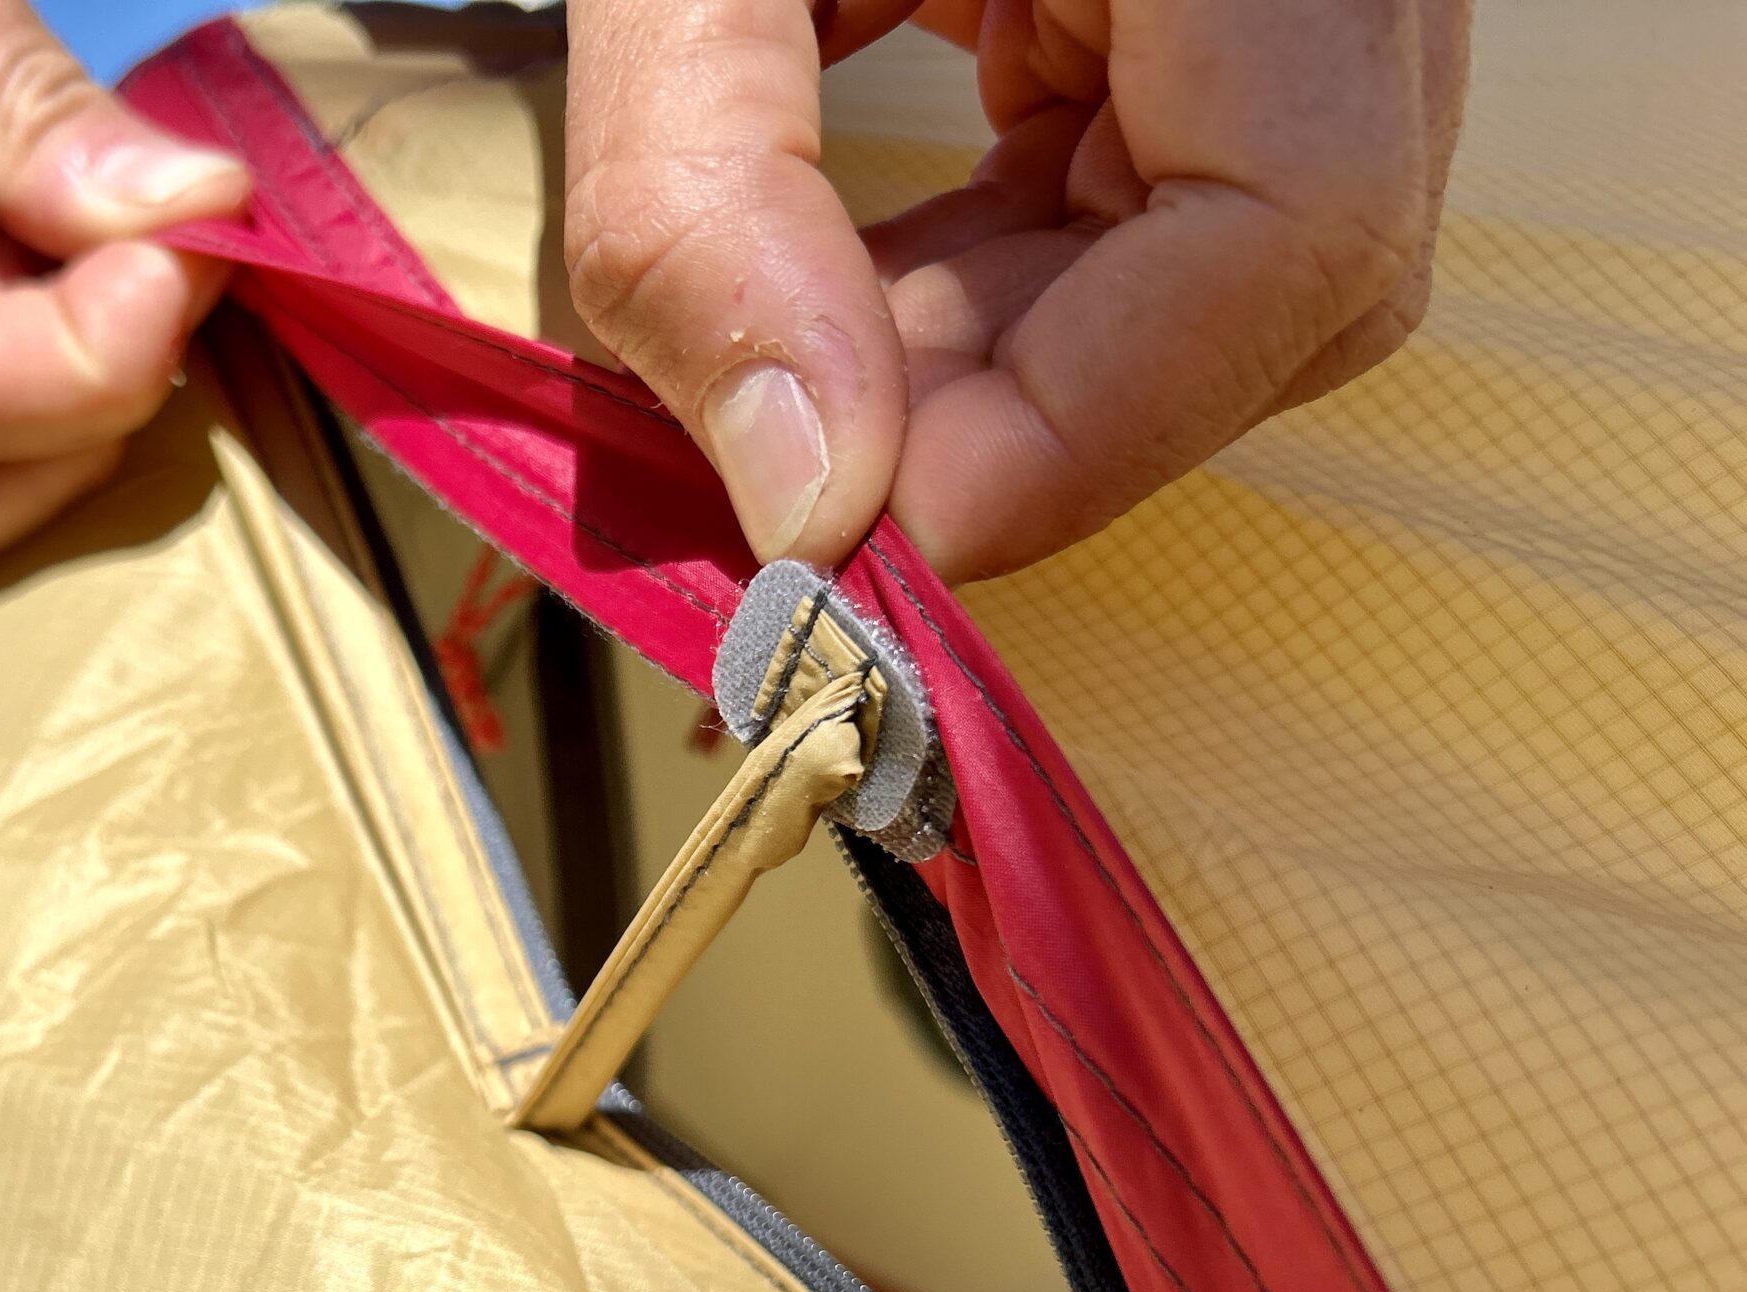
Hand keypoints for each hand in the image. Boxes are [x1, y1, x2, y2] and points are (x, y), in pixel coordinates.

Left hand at [564, 0, 1465, 580]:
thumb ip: (706, 197)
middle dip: (1019, 410)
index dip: (1087, 426)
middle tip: (802, 467)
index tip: (864, 530)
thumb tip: (797, 493)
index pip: (1294, 230)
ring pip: (1228, 266)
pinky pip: (1166, 191)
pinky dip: (1003, 275)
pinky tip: (865, 291)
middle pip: (1275, 281)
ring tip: (808, 356)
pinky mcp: (1230, 2)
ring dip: (1004, 357)